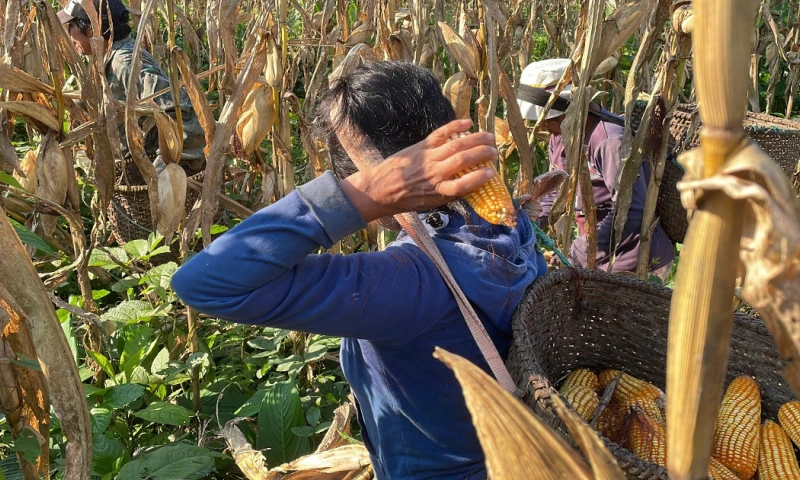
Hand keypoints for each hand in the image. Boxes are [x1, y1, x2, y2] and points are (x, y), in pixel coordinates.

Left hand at [340, 119, 497, 221]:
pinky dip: (455, 126)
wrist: (381, 188)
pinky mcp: (422, 146)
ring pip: (456, 145)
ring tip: (489, 137)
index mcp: (438, 191)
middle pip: (463, 161)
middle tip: (494, 152)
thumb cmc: (407, 199)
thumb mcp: (430, 204)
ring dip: (475, 139)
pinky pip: (441, 134)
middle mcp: (435, 173)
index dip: (479, 179)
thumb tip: (471, 187)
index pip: (463, 185)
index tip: (491, 173)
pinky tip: (468, 123)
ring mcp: (429, 157)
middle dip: (482, 154)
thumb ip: (449, 195)